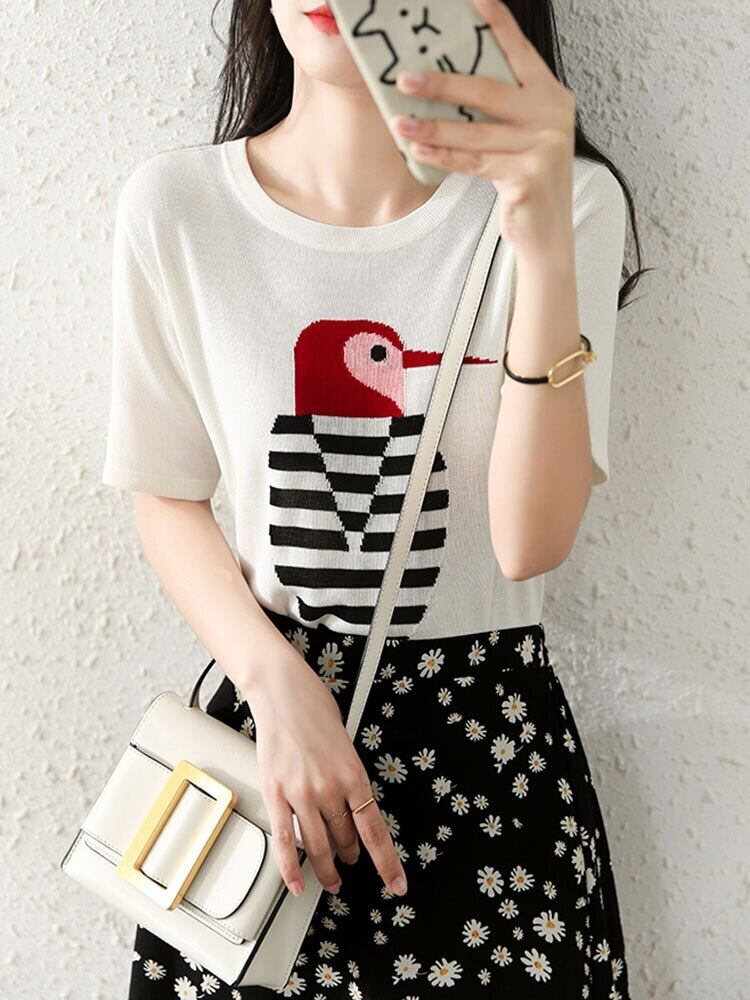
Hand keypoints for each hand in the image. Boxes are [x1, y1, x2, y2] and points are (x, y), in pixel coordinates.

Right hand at [246, 648, 407, 898]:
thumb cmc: (314, 709)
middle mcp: (329, 788)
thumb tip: (349, 804)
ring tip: (331, 878)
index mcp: (354, 774)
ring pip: (318, 846)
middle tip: (350, 860)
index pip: (375, 830)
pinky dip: (289, 868)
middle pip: (345, 838)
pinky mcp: (275, 793)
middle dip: (350, 854)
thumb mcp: (345, 743)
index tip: (396, 884)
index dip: (387, 862)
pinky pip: (283, 840)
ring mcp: (300, 793)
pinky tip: (295, 884)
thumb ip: (347, 777)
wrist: (283, 691)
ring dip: (326, 868)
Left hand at [392, 0, 575, 262]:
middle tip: (404, 79)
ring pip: (475, 132)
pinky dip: (443, 158)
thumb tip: (444, 84)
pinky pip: (475, 163)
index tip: (472, 0)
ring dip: (432, 128)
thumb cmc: (525, 178)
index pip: (518, 51)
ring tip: (399, 123)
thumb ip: (499, 108)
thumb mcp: (519, 135)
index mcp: (550, 94)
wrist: (547, 230)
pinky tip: (417, 152)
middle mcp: (552, 114)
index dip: (496, 24)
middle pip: (487, 91)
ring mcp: (544, 146)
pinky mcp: (530, 177)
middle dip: (442, 85)